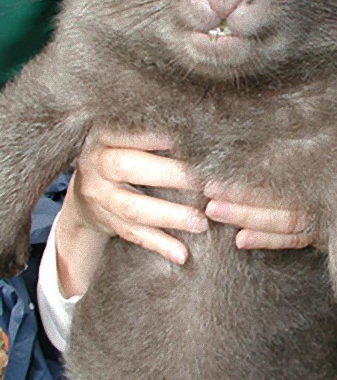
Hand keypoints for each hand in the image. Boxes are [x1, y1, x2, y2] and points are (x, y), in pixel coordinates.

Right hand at [55, 130, 314, 296]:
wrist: (87, 190)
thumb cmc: (125, 153)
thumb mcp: (129, 137)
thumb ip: (155, 132)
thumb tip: (204, 125)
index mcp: (103, 136)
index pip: (126, 131)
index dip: (152, 135)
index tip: (185, 138)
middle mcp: (95, 164)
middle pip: (128, 168)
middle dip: (171, 175)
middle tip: (207, 184)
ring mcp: (97, 196)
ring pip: (132, 208)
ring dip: (170, 216)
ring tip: (202, 223)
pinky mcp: (105, 222)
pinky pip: (132, 235)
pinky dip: (159, 244)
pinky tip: (182, 254)